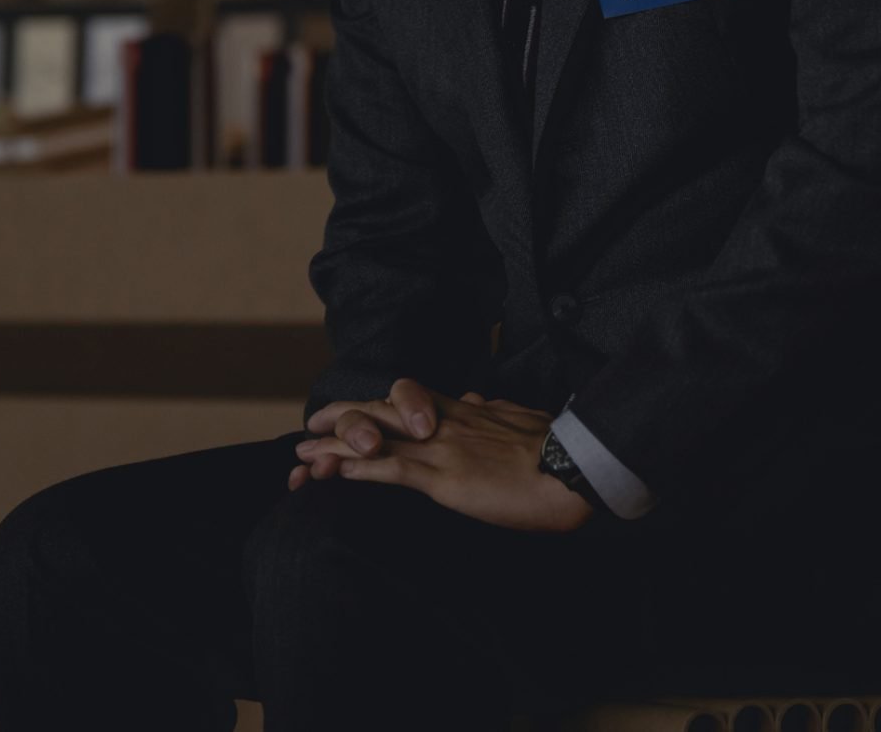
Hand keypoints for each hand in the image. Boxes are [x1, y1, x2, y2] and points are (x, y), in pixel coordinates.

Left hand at [289, 382, 592, 532]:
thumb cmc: (557, 448)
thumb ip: (494, 409)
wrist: (575, 469)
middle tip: (310, 424)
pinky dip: (361, 471)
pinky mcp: (447, 480)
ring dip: (335, 447)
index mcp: (465, 411)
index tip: (350, 408)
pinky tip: (337, 473)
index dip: (376, 404)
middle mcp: (446, 424)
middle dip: (341, 417)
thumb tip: (479, 399)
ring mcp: (443, 450)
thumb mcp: (521, 416)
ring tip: (305, 453)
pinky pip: (393, 471)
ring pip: (377, 439)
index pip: (409, 400)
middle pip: (381, 411)